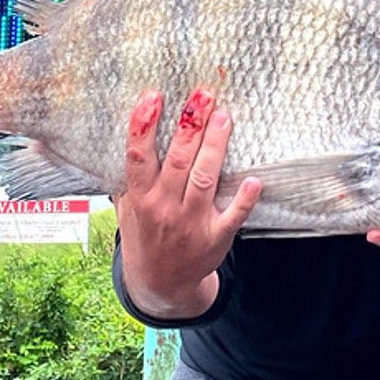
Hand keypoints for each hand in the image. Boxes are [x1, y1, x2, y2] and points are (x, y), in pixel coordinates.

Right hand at [114, 88, 261, 319]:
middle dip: (189, 126)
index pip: (138, 156)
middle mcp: (164, 208)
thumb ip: (126, 174)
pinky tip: (254, 180)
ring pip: (203, 179)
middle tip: (202, 95)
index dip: (143, 125)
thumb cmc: (145, 233)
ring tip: (223, 116)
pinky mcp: (216, 237)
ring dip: (214, 147)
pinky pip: (232, 216)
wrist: (161, 284)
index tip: (153, 96)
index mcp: (140, 197)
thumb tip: (125, 130)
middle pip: (177, 161)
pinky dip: (244, 199)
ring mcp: (191, 223)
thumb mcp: (126, 207)